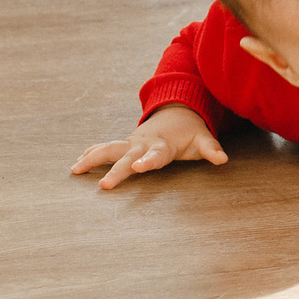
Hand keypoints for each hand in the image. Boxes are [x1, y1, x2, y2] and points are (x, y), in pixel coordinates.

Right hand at [71, 104, 228, 189]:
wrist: (177, 111)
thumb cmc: (190, 132)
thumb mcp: (202, 140)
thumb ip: (210, 149)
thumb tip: (223, 159)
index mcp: (162, 145)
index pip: (155, 155)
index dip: (147, 162)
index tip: (137, 168)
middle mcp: (143, 143)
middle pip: (127, 157)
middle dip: (115, 171)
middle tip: (103, 186)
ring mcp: (132, 142)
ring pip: (109, 149)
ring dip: (93, 158)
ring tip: (75, 169)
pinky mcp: (125, 143)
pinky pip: (105, 148)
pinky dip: (91, 154)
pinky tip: (77, 164)